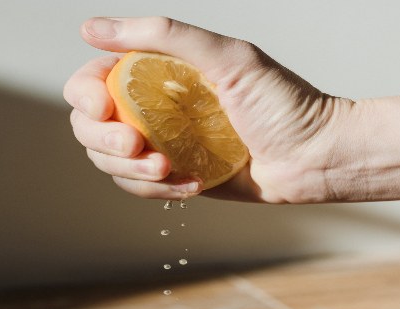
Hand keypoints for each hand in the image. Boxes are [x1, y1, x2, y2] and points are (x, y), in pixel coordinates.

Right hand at [64, 17, 348, 202]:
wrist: (315, 157)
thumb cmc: (283, 103)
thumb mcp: (226, 56)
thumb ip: (161, 36)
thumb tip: (92, 28)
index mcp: (158, 71)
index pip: (93, 80)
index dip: (85, 95)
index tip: (103, 106)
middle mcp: (153, 107)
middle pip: (90, 127)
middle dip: (103, 140)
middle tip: (136, 144)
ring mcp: (163, 144)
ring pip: (110, 162)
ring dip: (130, 170)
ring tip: (168, 167)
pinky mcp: (176, 177)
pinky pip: (140, 189)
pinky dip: (158, 190)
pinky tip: (193, 183)